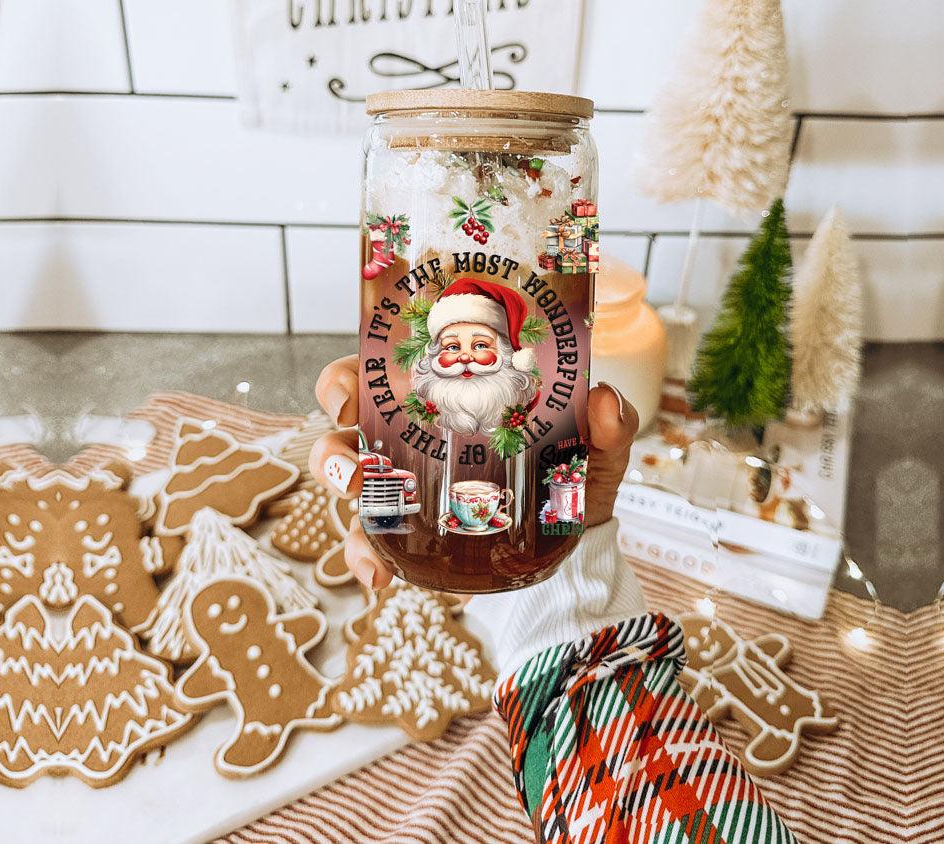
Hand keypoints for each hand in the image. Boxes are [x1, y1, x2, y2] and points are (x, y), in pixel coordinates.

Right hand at [308, 355, 638, 590]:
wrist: (574, 550)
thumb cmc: (573, 476)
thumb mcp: (598, 447)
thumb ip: (610, 422)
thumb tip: (603, 399)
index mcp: (448, 397)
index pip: (388, 367)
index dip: (356, 368)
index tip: (355, 381)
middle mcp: (413, 434)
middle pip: (347, 415)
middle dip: (333, 422)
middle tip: (350, 434)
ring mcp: (404, 485)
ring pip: (346, 473)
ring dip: (336, 478)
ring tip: (356, 492)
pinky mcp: (407, 537)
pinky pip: (367, 544)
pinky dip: (362, 559)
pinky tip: (377, 577)